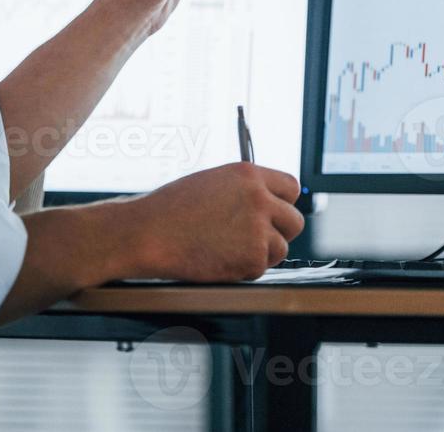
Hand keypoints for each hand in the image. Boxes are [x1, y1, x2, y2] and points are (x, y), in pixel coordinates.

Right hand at [129, 163, 304, 280]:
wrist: (149, 233)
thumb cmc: (170, 209)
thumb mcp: (212, 183)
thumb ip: (244, 190)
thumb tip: (265, 203)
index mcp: (248, 175)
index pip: (291, 187)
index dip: (283, 203)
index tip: (275, 213)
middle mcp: (258, 198)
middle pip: (294, 221)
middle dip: (279, 232)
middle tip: (256, 238)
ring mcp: (258, 229)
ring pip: (281, 248)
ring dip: (261, 253)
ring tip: (229, 249)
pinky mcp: (252, 258)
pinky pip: (260, 268)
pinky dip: (243, 269)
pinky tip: (219, 258)